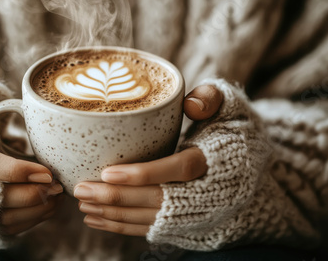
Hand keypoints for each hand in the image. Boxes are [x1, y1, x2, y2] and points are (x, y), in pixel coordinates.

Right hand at [0, 142, 63, 235]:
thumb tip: (33, 109)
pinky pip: (7, 228)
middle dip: (35, 194)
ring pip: (6, 218)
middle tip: (57, 186)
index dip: (18, 170)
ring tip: (56, 195)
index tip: (47, 173)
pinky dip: (31, 219)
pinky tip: (47, 205)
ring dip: (38, 209)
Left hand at [74, 85, 222, 235]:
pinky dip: (121, 227)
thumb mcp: (230, 107)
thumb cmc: (231, 131)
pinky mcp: (183, 222)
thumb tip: (190, 104)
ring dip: (113, 215)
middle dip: (116, 199)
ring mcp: (194, 212)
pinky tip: (96, 219)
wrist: (246, 166)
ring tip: (82, 204)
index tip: (107, 172)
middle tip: (81, 190)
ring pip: (149, 219)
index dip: (143, 174)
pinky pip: (149, 229)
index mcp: (214, 161)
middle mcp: (205, 192)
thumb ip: (211, 98)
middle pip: (156, 201)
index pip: (179, 170)